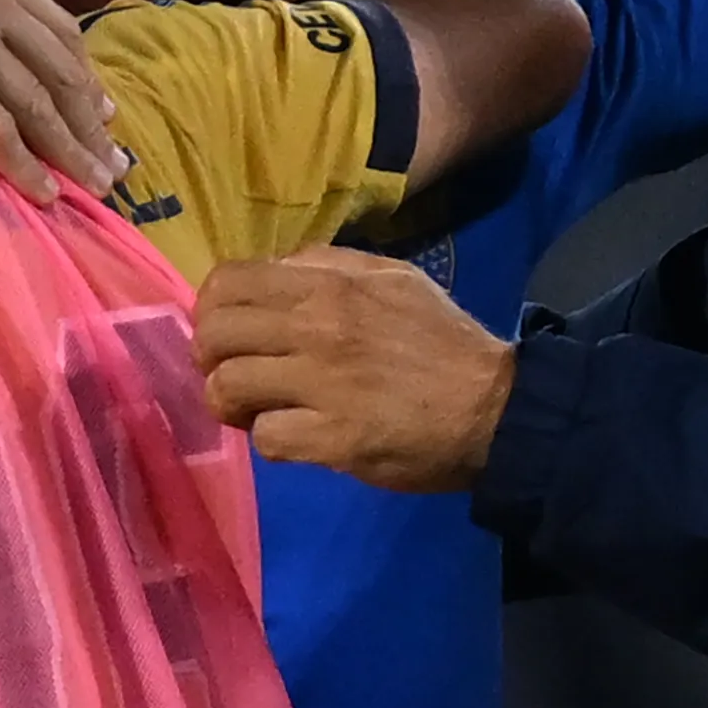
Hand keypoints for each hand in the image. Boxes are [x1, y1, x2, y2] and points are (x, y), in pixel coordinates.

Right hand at [0, 0, 121, 202]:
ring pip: (38, 105)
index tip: (106, 113)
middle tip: (115, 165)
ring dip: (73, 152)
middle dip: (92, 124)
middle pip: (62, 72)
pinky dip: (25, 166)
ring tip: (97, 187)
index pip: (62, 32)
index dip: (88, 78)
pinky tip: (45, 193)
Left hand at [194, 247, 516, 493]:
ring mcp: (323, 383)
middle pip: (214, 335)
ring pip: (227, 388)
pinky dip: (272, 442)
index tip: (233, 333)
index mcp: (328, 283)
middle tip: (238, 376)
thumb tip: (280, 268)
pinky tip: (297, 437)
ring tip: (261, 412)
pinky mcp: (333, 437)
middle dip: (212, 360)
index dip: (213, 310)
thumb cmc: (443, 342)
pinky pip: (266, 439)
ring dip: (235, 405)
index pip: (228, 281)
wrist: (495, 407)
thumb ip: (331, 265)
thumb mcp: (393, 278)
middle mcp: (317, 325)